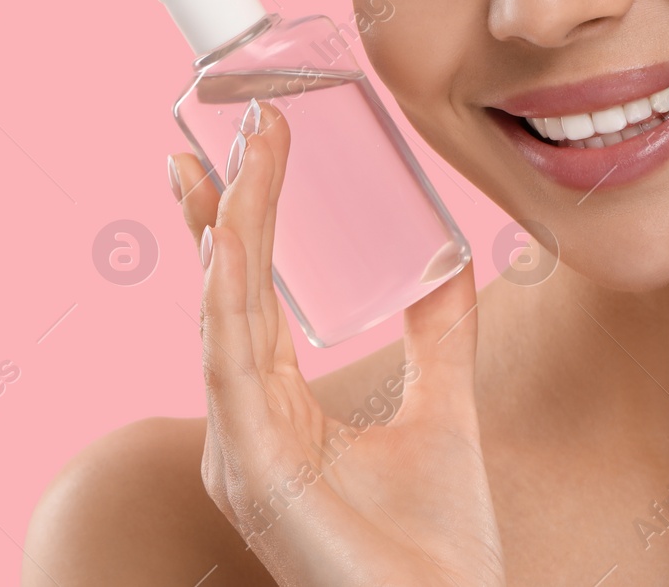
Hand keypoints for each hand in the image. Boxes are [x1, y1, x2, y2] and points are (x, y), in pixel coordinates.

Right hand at [168, 99, 505, 586]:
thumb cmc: (434, 552)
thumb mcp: (441, 413)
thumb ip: (436, 338)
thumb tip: (448, 257)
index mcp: (275, 414)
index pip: (243, 297)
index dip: (236, 220)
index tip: (241, 147)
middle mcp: (244, 425)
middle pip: (220, 294)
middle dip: (221, 205)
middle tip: (226, 124)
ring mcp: (240, 449)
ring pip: (223, 313)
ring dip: (232, 227)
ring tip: (245, 152)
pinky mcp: (252, 471)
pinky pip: (230, 364)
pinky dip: (226, 295)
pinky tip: (230, 240)